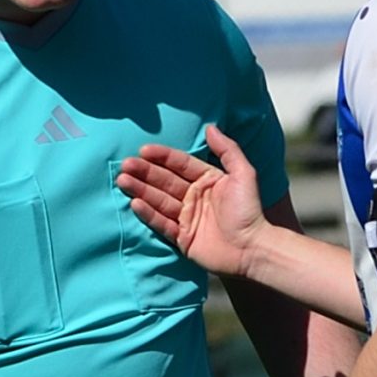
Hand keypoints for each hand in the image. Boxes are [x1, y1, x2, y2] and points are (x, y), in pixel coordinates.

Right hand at [117, 127, 268, 278]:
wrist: (253, 249)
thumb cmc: (249, 211)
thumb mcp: (243, 175)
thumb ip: (228, 150)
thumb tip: (210, 127)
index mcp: (207, 180)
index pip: (180, 164)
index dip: (162, 157)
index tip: (143, 150)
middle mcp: (194, 197)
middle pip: (165, 181)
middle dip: (144, 172)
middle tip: (125, 164)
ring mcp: (187, 217)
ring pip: (159, 200)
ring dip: (140, 190)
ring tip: (122, 180)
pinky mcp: (182, 238)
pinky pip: (162, 223)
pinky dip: (149, 214)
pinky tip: (135, 203)